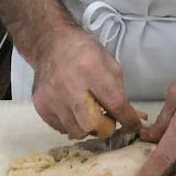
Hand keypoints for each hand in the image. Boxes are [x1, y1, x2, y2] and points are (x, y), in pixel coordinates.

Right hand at [30, 25, 134, 139]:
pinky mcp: (41, 106)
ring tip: (89, 115)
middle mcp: (70, 86)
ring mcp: (52, 98)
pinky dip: (71, 124)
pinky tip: (73, 111)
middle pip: (92, 124)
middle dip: (105, 127)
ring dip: (87, 127)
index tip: (134, 125)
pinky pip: (61, 128)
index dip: (128, 119)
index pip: (115, 104)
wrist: (51, 44)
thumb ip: (119, 92)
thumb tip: (132, 119)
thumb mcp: (109, 65)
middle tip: (107, 120)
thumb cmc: (85, 53)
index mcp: (92, 70)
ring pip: (76, 130)